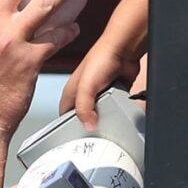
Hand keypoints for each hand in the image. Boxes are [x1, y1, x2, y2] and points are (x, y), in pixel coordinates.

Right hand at [61, 6, 149, 125]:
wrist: (123, 49)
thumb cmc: (101, 59)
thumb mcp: (86, 87)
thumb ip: (83, 108)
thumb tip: (88, 126)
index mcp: (72, 92)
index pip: (64, 115)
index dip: (68, 127)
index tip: (76, 138)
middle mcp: (84, 93)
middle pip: (83, 116)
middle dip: (88, 125)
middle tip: (95, 135)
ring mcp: (99, 93)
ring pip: (99, 113)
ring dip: (104, 118)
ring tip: (108, 126)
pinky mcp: (114, 92)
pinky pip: (114, 107)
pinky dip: (116, 112)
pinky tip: (119, 115)